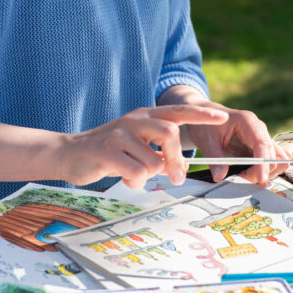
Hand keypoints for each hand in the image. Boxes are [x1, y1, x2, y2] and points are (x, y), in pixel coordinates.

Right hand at [59, 104, 228, 188]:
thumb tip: (179, 167)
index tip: (222, 117)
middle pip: (170, 135)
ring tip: (132, 174)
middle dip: (177, 159)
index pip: (178, 111)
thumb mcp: (137, 147)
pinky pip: (136, 172)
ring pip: (153, 161)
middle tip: (177, 178)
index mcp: (145, 116)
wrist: (69, 153)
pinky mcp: (108, 151)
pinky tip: (121, 176)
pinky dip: (133, 180)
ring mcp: (120, 134)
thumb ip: (157, 152)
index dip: (201, 114)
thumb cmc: (108, 153)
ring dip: (147, 175)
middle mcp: (135, 120)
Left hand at [186, 104, 292, 186]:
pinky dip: (263, 171)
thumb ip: (214, 159)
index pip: (262, 144)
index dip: (263, 164)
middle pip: (270, 155)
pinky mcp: (259, 147)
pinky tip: (249, 175)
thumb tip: (220, 177)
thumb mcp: (206, 141)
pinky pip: (269, 160)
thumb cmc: (205, 124)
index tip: (261, 181)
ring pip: (274, 159)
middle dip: (259, 172)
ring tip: (242, 176)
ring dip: (263, 173)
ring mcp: (261, 138)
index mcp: (247, 121)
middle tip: (238, 179)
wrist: (203, 115)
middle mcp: (259, 129)